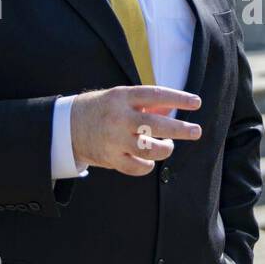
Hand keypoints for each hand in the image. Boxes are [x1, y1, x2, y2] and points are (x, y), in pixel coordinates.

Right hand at [69, 85, 202, 176]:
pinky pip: (138, 167)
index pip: (156, 95)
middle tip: (196, 131)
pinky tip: (149, 159)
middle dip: (181, 129)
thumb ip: (147, 104)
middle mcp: (119, 118)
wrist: (67, 126)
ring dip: (165, 149)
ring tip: (168, 146)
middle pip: (156, 125)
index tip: (197, 103)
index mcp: (122, 97)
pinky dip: (148, 165)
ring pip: (150, 149)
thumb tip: (174, 109)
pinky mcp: (110, 158)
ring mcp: (114, 140)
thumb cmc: (102, 109)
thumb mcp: (121, 98)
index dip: (178, 99)